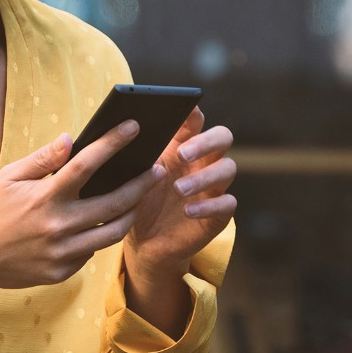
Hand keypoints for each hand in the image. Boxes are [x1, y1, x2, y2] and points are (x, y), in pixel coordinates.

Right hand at [0, 121, 163, 298]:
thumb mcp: (8, 177)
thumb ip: (42, 159)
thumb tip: (70, 139)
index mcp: (44, 198)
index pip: (85, 164)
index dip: (112, 143)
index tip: (133, 127)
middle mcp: (57, 226)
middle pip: (113, 204)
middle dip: (140, 185)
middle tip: (158, 170)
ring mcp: (61, 253)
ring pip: (111, 233)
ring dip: (131, 214)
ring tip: (139, 198)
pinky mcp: (61, 272)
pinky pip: (91, 252)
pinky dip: (100, 236)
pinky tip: (104, 223)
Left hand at [124, 107, 236, 286]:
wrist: (144, 242)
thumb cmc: (138, 200)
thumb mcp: (132, 177)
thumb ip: (136, 155)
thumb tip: (123, 133)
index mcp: (182, 145)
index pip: (195, 121)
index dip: (193, 113)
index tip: (186, 109)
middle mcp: (203, 161)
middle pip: (222, 137)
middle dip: (206, 142)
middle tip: (183, 154)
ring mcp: (214, 186)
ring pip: (228, 169)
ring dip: (204, 177)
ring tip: (179, 188)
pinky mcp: (219, 213)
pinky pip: (227, 203)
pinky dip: (209, 206)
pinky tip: (188, 211)